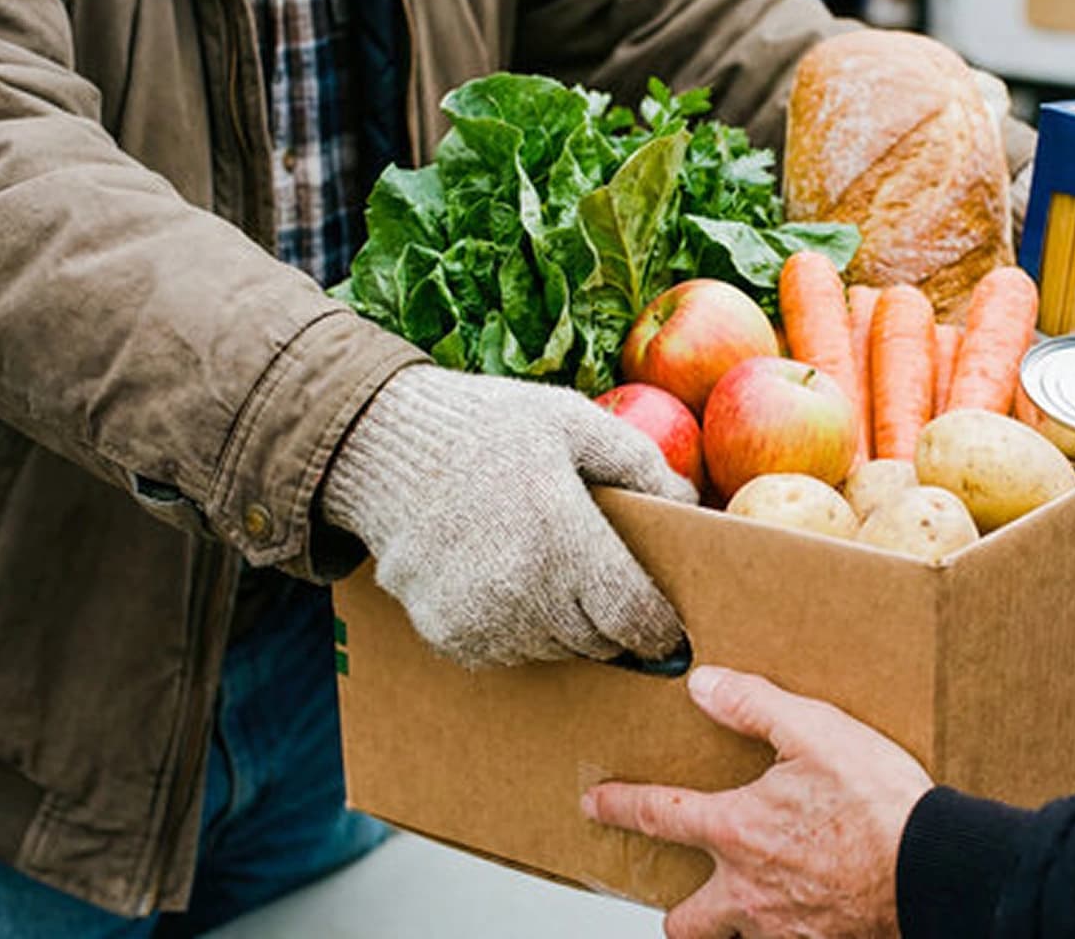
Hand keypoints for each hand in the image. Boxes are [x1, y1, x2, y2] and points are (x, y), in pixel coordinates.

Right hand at [322, 365, 697, 664]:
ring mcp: (479, 618)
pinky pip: (506, 653)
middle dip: (615, 624)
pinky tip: (510, 581)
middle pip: (598, 642)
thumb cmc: (490, 428)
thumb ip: (641, 464)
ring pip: (554, 651)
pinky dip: (518, 630)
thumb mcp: (574, 423)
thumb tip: (692, 506)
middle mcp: (520, 589)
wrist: (382, 445)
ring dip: (567, 628)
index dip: (659, 628)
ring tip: (555, 577)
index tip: (672, 628)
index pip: (632, 617)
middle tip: (614, 592)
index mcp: (561, 536)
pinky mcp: (446, 634)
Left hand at [583, 667, 933, 938]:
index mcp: (738, 831)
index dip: (619, 806)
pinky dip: (792, 933)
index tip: (594, 803)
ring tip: (754, 908)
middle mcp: (748, 892)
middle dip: (678, 912)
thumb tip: (702, 685)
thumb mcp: (816, 731)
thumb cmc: (879, 803)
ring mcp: (784, 930)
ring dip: (734, 929)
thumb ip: (754, 706)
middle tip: (684, 899)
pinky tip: (812, 916)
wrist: (934, 870)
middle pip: (685, 920)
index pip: (658, 816)